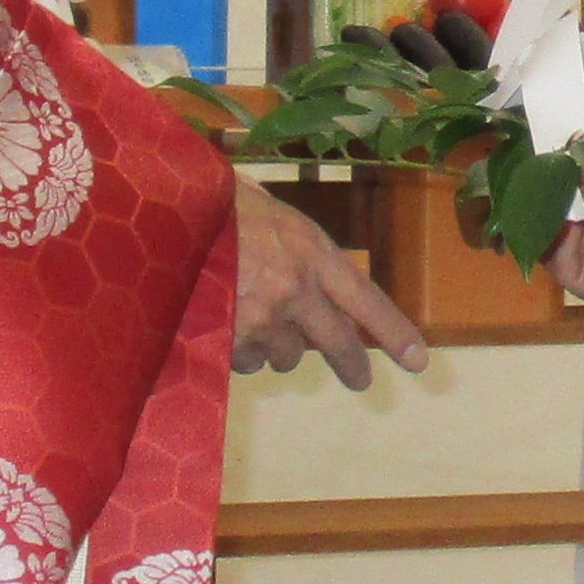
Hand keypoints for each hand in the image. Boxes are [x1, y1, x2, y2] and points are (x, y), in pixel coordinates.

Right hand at [231, 177, 433, 389]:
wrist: (164, 218)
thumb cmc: (210, 202)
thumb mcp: (262, 206)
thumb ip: (288, 239)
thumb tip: (299, 258)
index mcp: (311, 250)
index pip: (365, 299)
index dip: (394, 332)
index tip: (418, 361)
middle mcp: (297, 290)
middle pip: (337, 343)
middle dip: (352, 366)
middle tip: (360, 381)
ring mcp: (264, 320)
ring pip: (284, 356)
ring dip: (275, 346)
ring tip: (250, 318)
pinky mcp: (231, 341)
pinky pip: (246, 361)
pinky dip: (239, 351)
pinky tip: (222, 324)